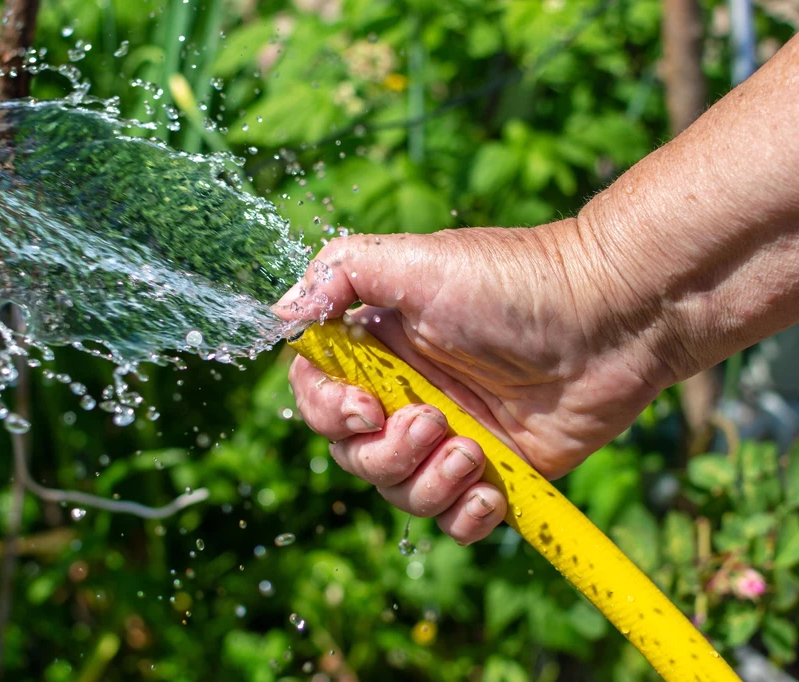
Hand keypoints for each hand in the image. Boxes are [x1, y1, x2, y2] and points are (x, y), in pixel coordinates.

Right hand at [277, 221, 663, 543]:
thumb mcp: (415, 261)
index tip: (364, 407)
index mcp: (380, 347)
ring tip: (475, 451)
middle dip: (386, 451)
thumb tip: (280, 314)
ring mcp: (452, 436)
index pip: (318, 395)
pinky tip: (491, 491)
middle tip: (435, 421)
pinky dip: (465, 517)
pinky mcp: (498, 471)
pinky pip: (456, 520)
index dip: (328, 412)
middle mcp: (408, 394)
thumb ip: (338, 275)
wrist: (612, 315)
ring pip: (400, 491)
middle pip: (354, 453)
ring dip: (428, 482)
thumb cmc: (513, 281)